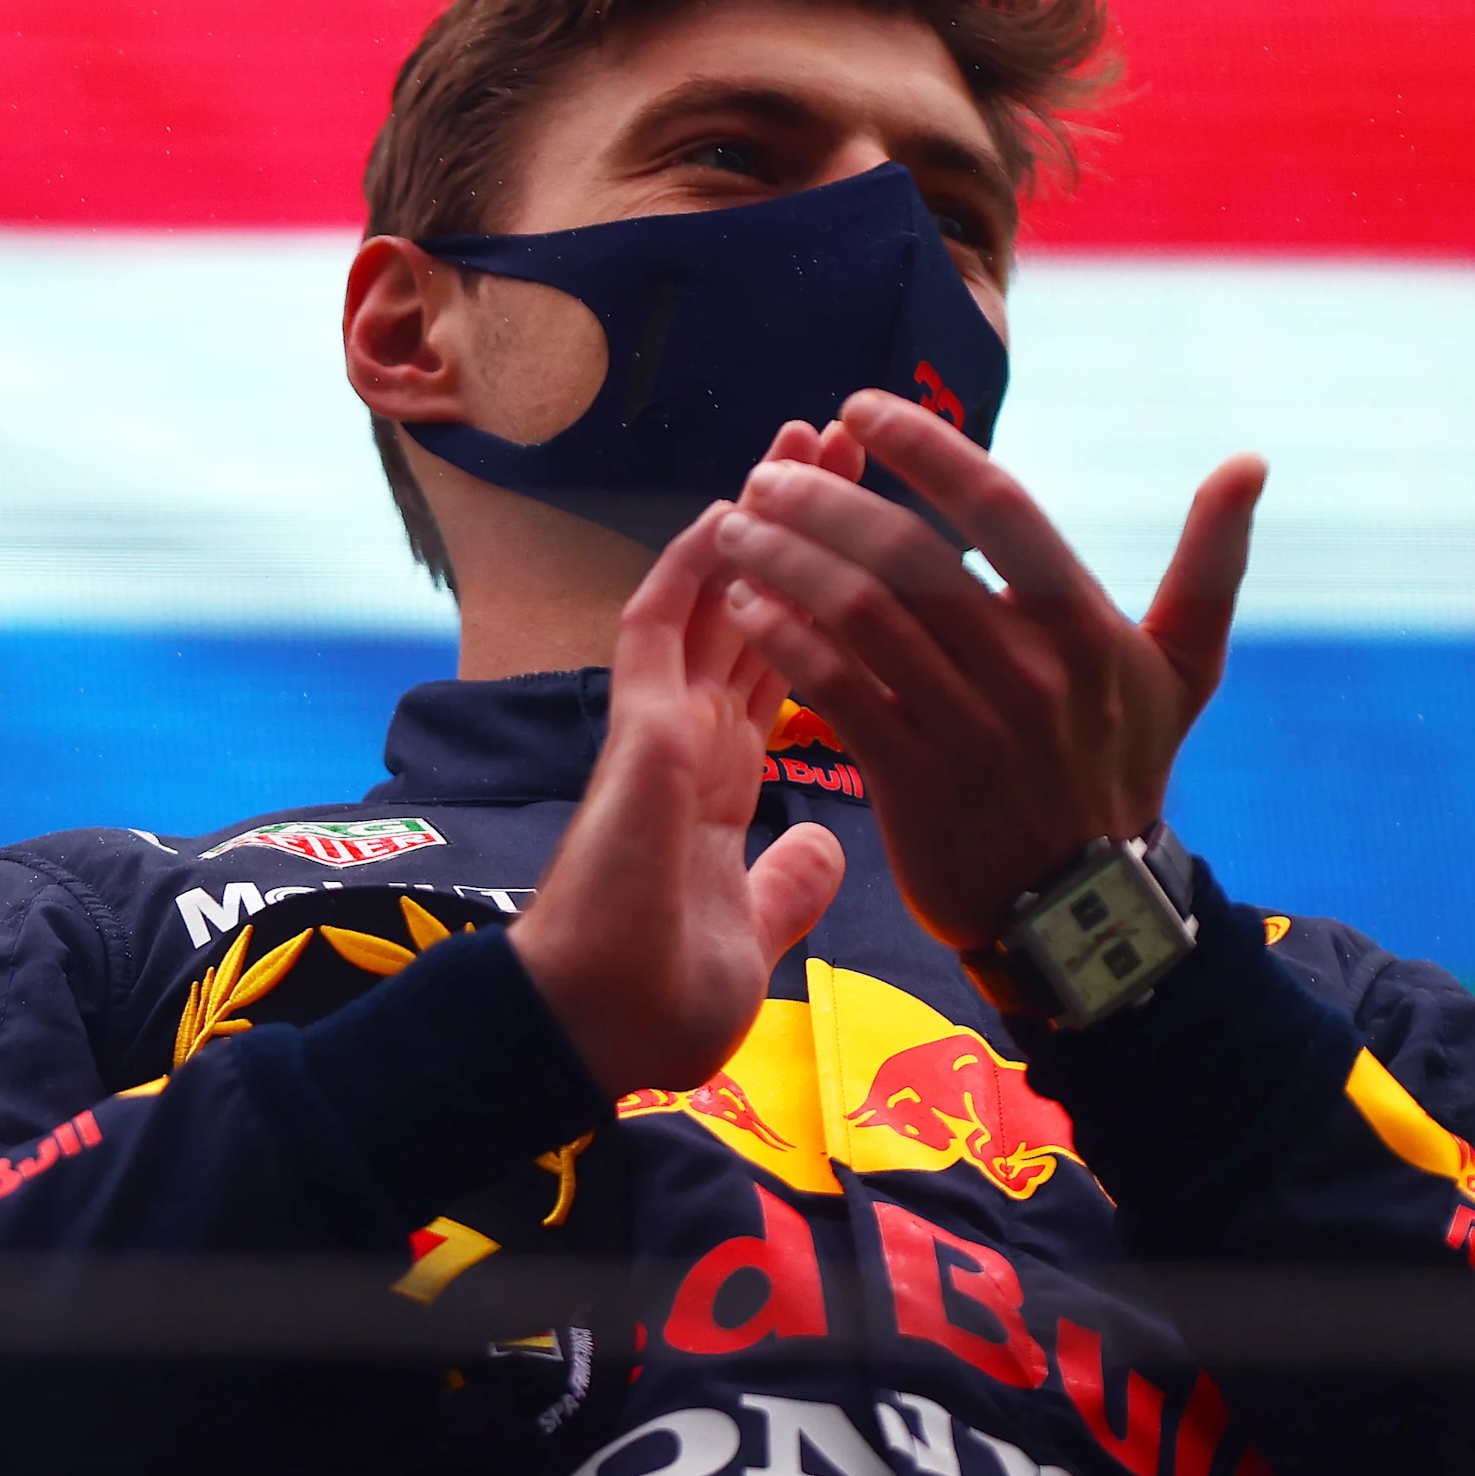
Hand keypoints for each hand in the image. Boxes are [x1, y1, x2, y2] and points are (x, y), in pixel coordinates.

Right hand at [508, 493, 846, 1096]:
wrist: (596, 1034)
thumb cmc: (659, 1002)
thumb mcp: (754, 935)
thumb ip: (784, 885)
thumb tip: (825, 851)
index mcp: (721, 786)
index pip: (786, 669)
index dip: (829, 603)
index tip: (878, 547)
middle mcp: (693, 743)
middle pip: (759, 610)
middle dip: (808, 531)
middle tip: (853, 453)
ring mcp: (662, 732)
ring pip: (713, 598)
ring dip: (758, 518)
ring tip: (807, 441)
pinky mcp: (638, 734)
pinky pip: (658, 629)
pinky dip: (691, 564)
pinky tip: (728, 504)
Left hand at [712, 389, 1264, 951]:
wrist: (1083, 909)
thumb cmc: (1122, 772)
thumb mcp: (1184, 671)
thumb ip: (1210, 564)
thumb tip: (1251, 461)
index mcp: (1084, 626)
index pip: (995, 503)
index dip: (922, 444)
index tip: (858, 406)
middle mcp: (1028, 670)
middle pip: (907, 554)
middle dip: (825, 502)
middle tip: (768, 474)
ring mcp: (968, 727)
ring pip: (859, 616)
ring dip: (787, 562)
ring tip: (738, 528)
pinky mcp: (913, 781)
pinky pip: (834, 691)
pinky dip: (785, 641)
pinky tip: (746, 607)